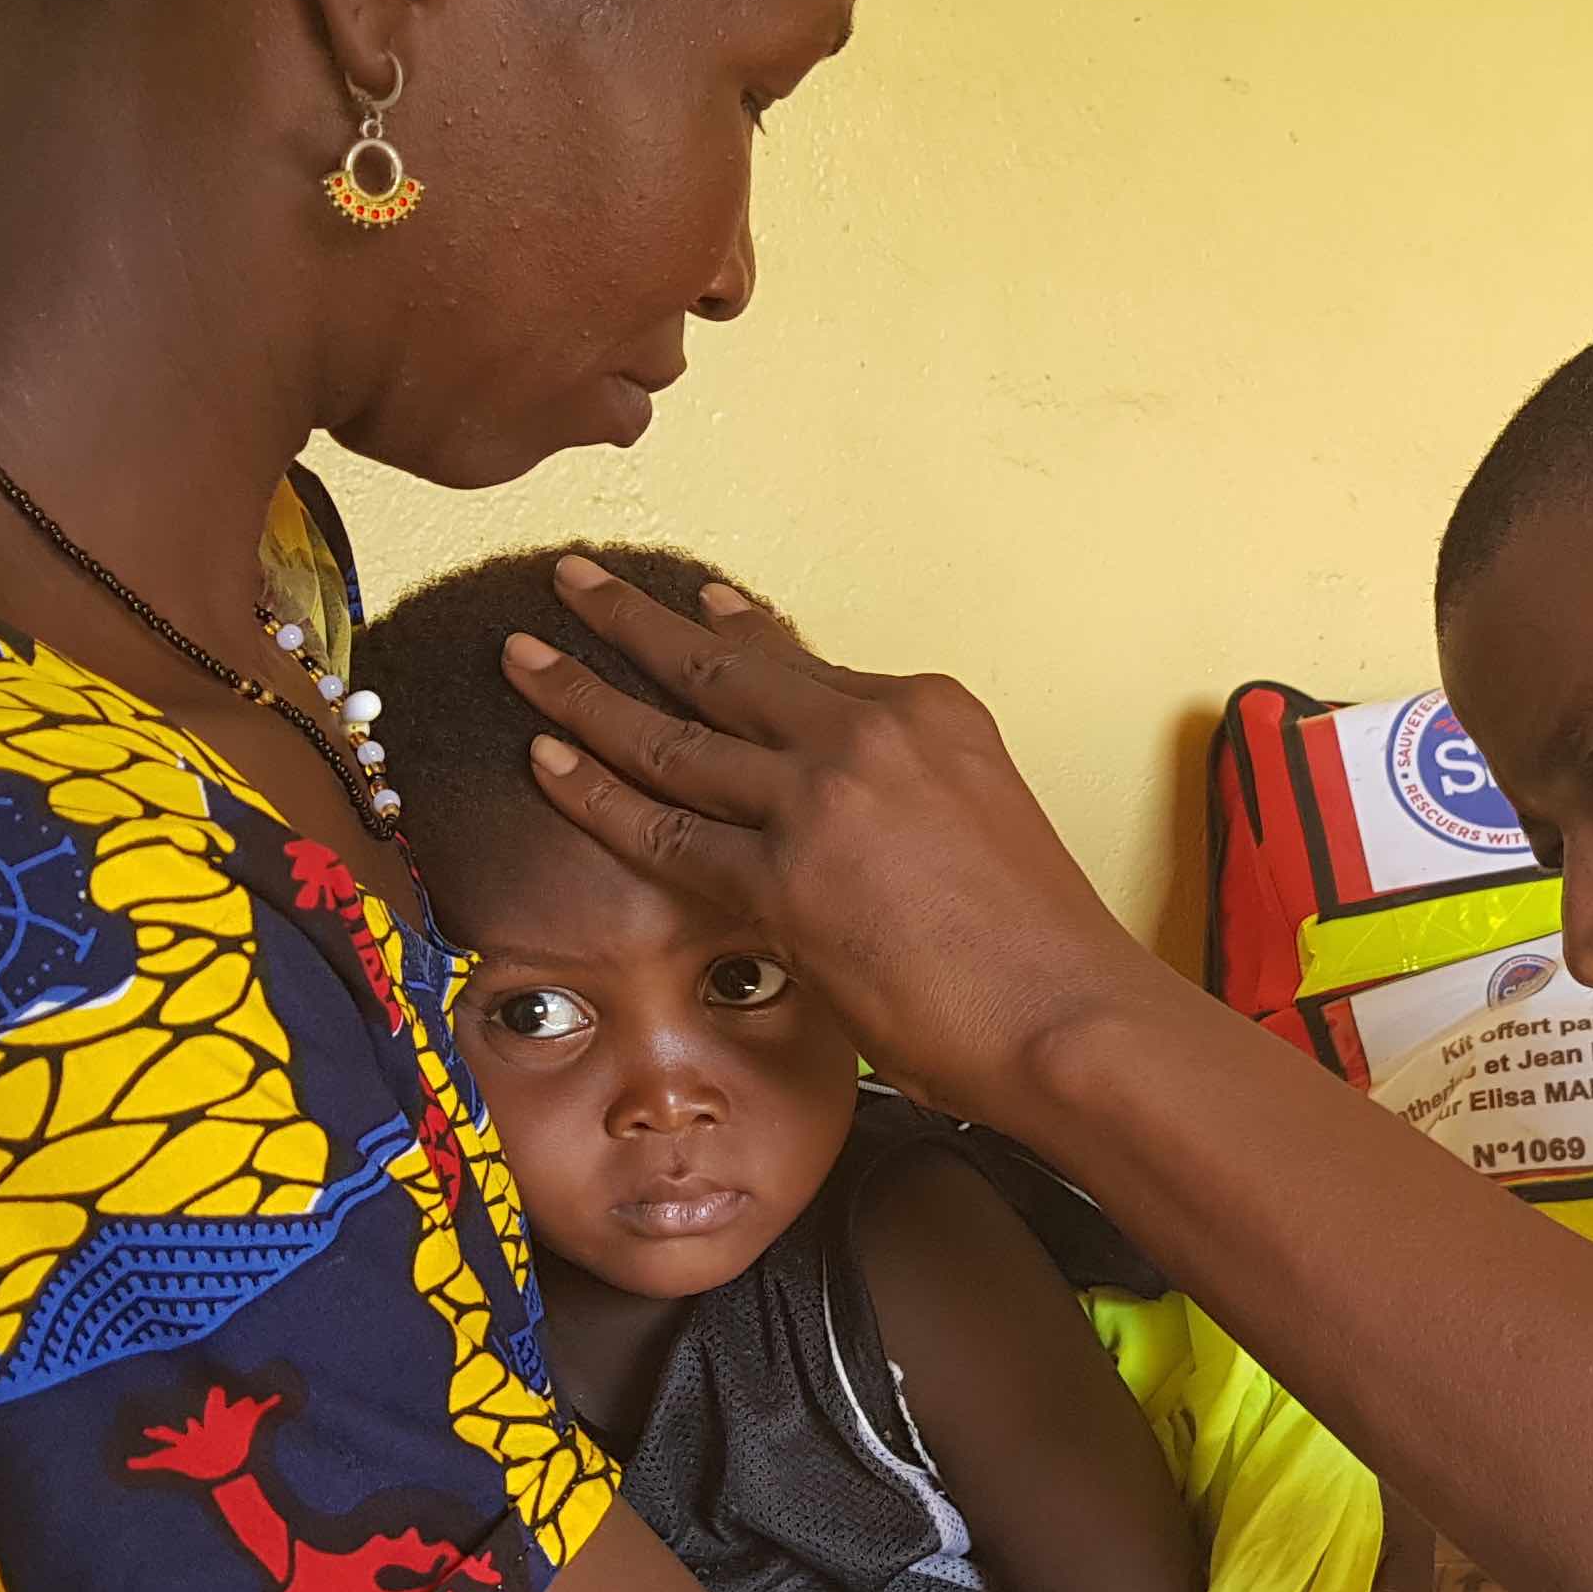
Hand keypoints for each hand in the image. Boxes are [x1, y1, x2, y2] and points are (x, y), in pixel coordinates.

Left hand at [505, 560, 1177, 1124]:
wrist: (1069, 1010)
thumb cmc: (1042, 948)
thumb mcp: (984, 821)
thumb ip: (909, 796)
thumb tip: (854, 823)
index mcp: (930, 711)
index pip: (807, 662)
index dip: (737, 629)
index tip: (697, 604)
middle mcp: (869, 732)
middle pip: (723, 667)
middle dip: (633, 621)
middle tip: (571, 581)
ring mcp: (821, 799)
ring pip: (674, 734)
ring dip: (584, 690)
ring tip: (523, 657)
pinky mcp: (783, 877)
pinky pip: (665, 828)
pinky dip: (596, 792)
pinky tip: (545, 759)